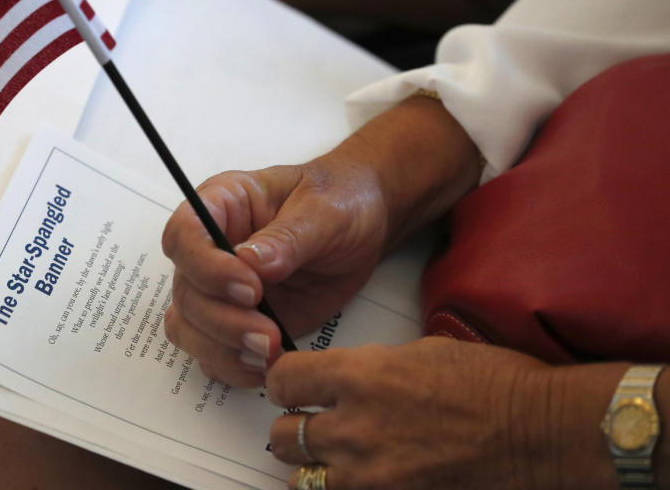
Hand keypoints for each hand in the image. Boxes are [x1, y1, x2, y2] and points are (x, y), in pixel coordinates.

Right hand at [162, 147, 390, 387]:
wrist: (364, 223)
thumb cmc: (339, 200)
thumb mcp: (323, 209)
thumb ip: (287, 237)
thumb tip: (251, 263)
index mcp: (221, 205)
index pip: (184, 235)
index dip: (205, 266)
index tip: (251, 288)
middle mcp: (210, 249)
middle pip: (185, 291)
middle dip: (222, 320)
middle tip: (268, 334)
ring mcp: (220, 290)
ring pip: (188, 327)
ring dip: (222, 349)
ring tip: (270, 353)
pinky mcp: (239, 322)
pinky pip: (214, 353)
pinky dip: (234, 366)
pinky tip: (267, 364)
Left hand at [267, 337, 553, 489]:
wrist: (543, 432)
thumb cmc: (494, 383)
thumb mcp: (423, 351)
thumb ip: (371, 368)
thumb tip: (347, 379)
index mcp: (361, 375)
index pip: (282, 381)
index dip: (284, 383)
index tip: (293, 386)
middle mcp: (355, 427)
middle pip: (282, 437)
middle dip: (292, 429)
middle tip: (312, 425)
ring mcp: (371, 475)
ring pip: (303, 480)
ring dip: (314, 468)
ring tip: (335, 459)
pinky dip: (345, 489)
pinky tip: (364, 478)